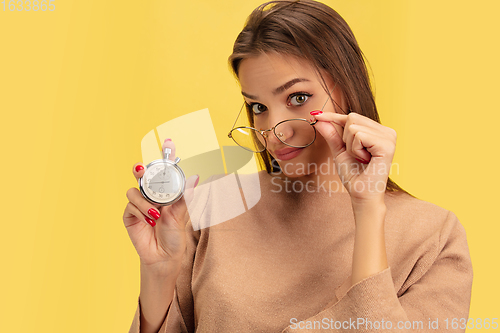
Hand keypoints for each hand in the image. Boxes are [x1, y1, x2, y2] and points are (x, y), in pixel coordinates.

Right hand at [123, 139, 198, 271]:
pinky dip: (140, 211)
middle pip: (142, 174)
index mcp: (165, 192)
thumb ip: (185, 196)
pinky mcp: (130, 216)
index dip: (166, 154)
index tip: (169, 141)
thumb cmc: (175, 235)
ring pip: (134, 190)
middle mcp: (151, 195)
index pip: (165, 170)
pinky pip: (130, 205)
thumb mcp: (182, 215)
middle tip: (141, 168)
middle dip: (140, 168)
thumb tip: (196, 177)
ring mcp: (139, 204)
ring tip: (156, 214)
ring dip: (144, 201)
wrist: (165, 257)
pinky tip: (150, 221)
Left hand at [311, 111, 396, 205]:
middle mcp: (387, 131)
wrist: (361, 194)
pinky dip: (355, 149)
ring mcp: (389, 136)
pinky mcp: (387, 144)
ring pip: (353, 127)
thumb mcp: (340, 151)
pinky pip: (359, 135)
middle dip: (345, 139)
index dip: (333, 116)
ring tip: (361, 159)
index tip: (315, 115)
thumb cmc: (354, 175)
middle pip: (352, 118)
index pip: (352, 116)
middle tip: (356, 156)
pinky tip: (365, 160)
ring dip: (350, 146)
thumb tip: (318, 118)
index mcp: (378, 131)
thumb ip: (332, 134)